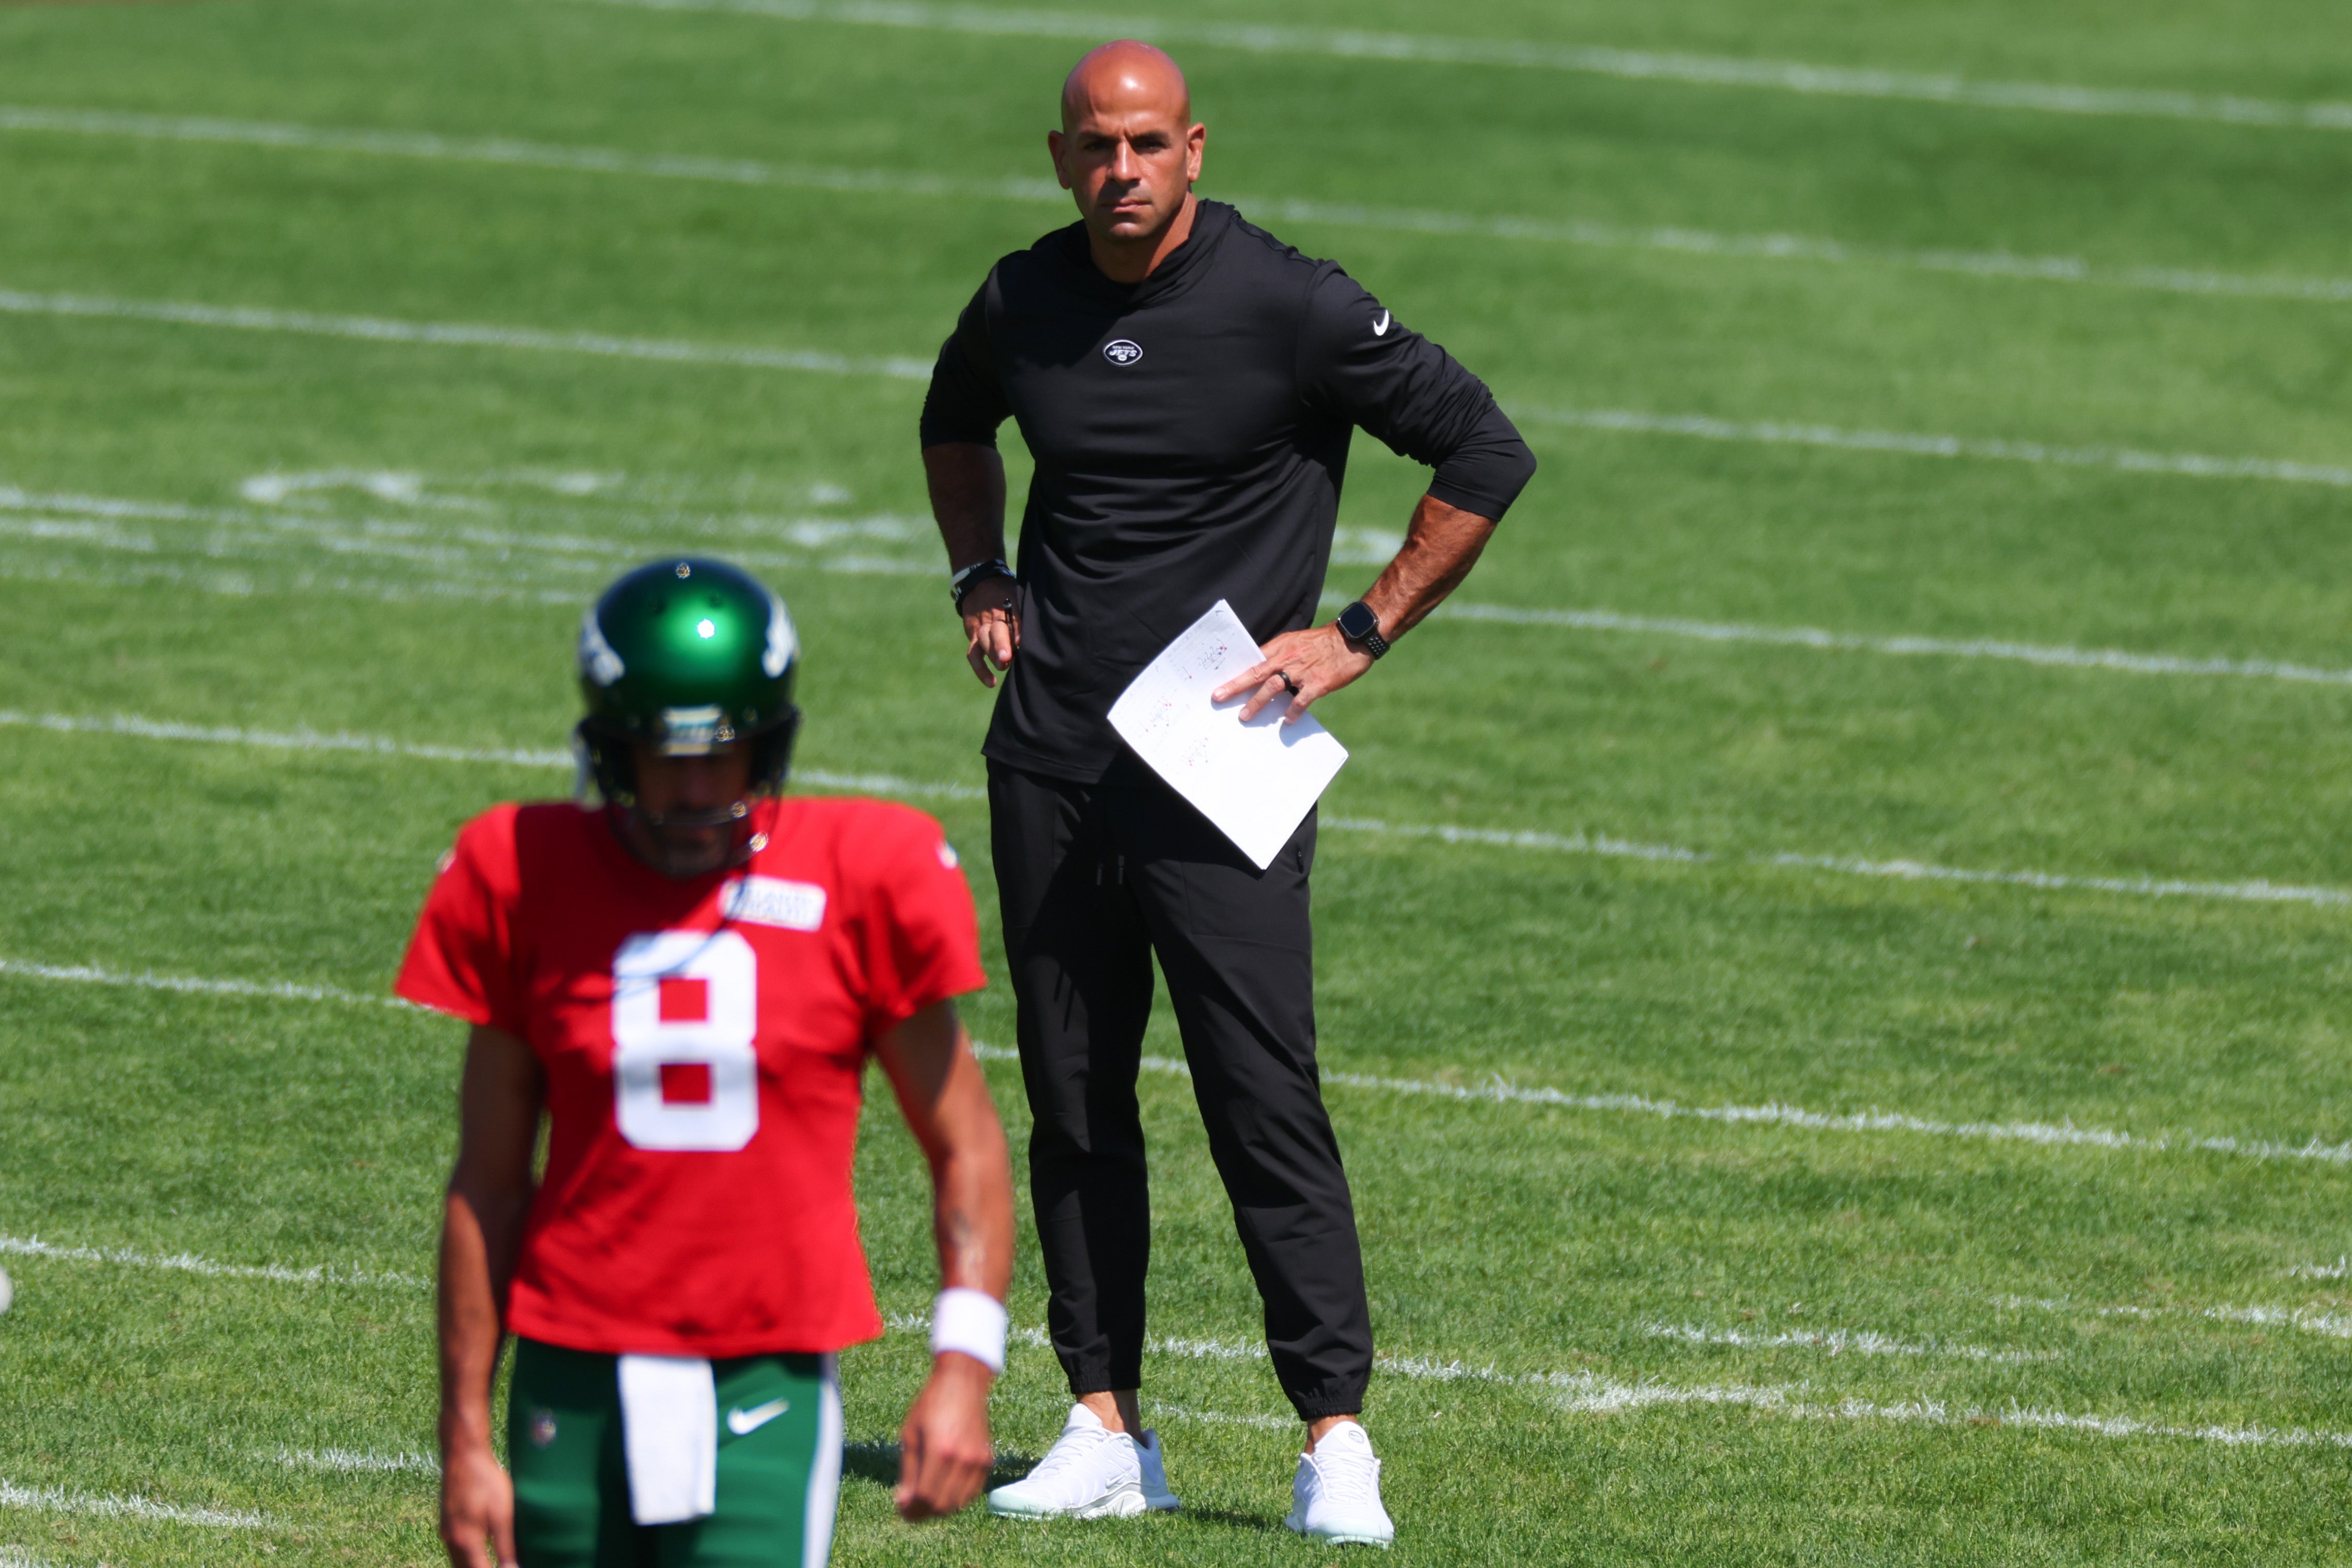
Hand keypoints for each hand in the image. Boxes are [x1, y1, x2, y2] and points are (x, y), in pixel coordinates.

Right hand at [440, 1440, 516, 1567]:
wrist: (463, 1454)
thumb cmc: (485, 1480)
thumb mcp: (502, 1513)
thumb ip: (505, 1545)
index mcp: (466, 1541)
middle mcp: (451, 1540)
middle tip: (504, 1566)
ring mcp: (446, 1531)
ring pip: (459, 1562)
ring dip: (474, 1565)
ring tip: (492, 1561)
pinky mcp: (446, 1522)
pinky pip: (455, 1550)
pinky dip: (467, 1557)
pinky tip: (480, 1553)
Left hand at [894, 1353, 995, 1520]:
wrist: (962, 1384)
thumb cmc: (930, 1405)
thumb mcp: (910, 1435)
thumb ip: (908, 1472)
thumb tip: (903, 1503)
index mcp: (939, 1450)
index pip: (925, 1497)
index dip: (911, 1510)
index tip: (901, 1509)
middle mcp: (962, 1459)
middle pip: (941, 1505)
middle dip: (923, 1512)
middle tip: (910, 1508)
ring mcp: (977, 1461)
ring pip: (957, 1503)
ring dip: (939, 1508)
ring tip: (925, 1498)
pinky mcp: (986, 1460)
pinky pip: (971, 1493)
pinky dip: (956, 1499)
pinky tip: (943, 1489)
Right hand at [960, 581, 1020, 688]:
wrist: (978, 583)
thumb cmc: (1005, 593)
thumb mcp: (1017, 593)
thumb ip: (1025, 611)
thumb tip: (1042, 632)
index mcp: (1007, 603)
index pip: (1012, 615)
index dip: (1016, 627)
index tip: (1020, 641)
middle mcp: (992, 616)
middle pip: (995, 630)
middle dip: (1000, 644)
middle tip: (1007, 658)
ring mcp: (980, 627)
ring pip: (983, 642)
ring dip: (992, 656)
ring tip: (1003, 667)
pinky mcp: (973, 636)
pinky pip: (973, 654)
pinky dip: (980, 669)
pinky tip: (991, 682)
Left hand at [1212, 623, 1373, 722]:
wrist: (1353, 637)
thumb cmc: (1324, 642)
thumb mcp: (1298, 641)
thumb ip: (1281, 655)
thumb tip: (1264, 672)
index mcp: (1282, 646)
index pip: (1254, 659)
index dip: (1237, 672)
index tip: (1220, 681)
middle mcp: (1288, 658)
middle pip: (1256, 673)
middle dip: (1236, 686)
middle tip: (1218, 697)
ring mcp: (1302, 671)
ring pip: (1273, 687)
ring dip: (1257, 702)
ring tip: (1245, 716)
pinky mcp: (1318, 682)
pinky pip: (1301, 700)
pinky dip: (1293, 711)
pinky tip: (1287, 721)